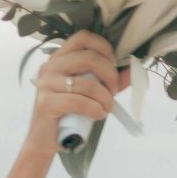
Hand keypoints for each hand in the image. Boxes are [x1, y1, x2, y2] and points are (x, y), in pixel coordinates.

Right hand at [28, 33, 125, 153]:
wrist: (44, 140)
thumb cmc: (68, 114)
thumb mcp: (89, 94)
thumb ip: (108, 81)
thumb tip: (132, 72)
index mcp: (60, 58)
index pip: (83, 37)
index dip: (104, 48)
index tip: (113, 65)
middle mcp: (51, 66)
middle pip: (90, 58)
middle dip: (110, 75)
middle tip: (114, 91)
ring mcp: (47, 84)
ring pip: (87, 83)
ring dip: (105, 98)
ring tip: (106, 108)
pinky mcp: (46, 103)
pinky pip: (79, 102)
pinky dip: (95, 109)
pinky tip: (98, 115)